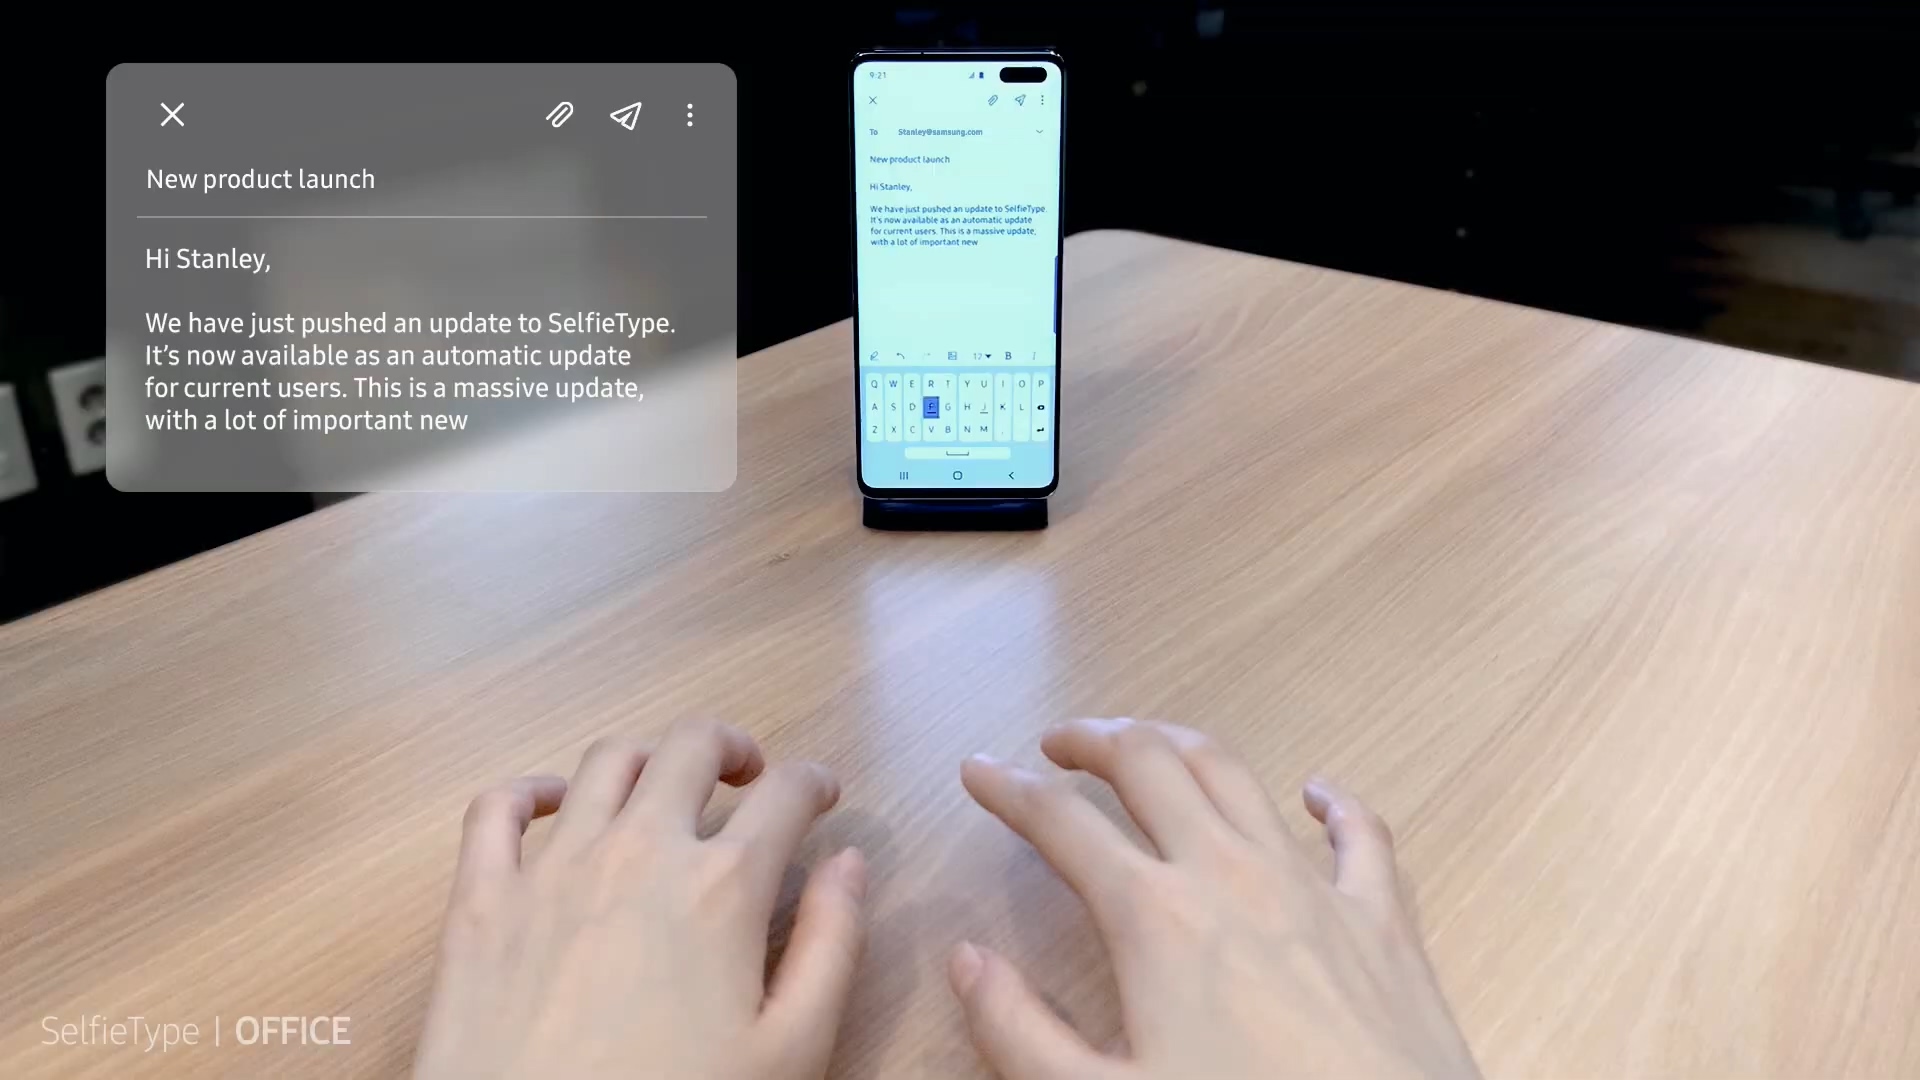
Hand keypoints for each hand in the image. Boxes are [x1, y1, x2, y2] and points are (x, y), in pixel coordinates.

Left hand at [412, 720, 865, 1079]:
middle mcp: (638, 852)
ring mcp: (551, 869)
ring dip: (647, 759)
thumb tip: (849, 865)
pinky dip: (528, 789)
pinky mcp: (480, 902)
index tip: (820, 795)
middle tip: (748, 775)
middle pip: (691, 748)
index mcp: (722, 887)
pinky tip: (551, 803)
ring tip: (665, 786)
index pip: (786, 795)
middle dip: (731, 748)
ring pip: (605, 763)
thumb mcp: (791, 1051)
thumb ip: (831, 945)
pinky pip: (496, 807)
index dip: (813, 783)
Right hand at [951, 718, 1479, 1079]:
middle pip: (1148, 764)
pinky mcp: (1380, 919)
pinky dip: (1332, 802)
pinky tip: (1316, 793)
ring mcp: (1311, 888)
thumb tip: (967, 961)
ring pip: (1235, 774)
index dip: (1007, 788)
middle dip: (1093, 739)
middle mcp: (1230, 875)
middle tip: (1058, 744)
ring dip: (1181, 745)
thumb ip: (1020, 1032)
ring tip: (1148, 746)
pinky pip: (1360, 832)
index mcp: (1154, 918)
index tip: (977, 771)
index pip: (1059, 822)